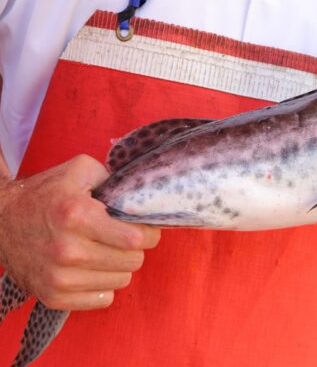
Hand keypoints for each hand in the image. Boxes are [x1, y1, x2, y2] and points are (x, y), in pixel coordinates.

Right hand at [0, 155, 160, 309]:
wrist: (0, 221)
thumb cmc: (46, 194)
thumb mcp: (79, 171)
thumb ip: (114, 179)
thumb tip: (142, 198)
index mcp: (76, 216)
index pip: (136, 239)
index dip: (148, 233)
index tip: (142, 228)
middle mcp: (68, 250)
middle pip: (133, 261)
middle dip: (133, 249)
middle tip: (120, 238)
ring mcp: (59, 278)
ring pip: (121, 281)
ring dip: (118, 266)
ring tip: (102, 251)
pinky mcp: (52, 297)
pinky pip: (103, 300)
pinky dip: (103, 285)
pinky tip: (91, 269)